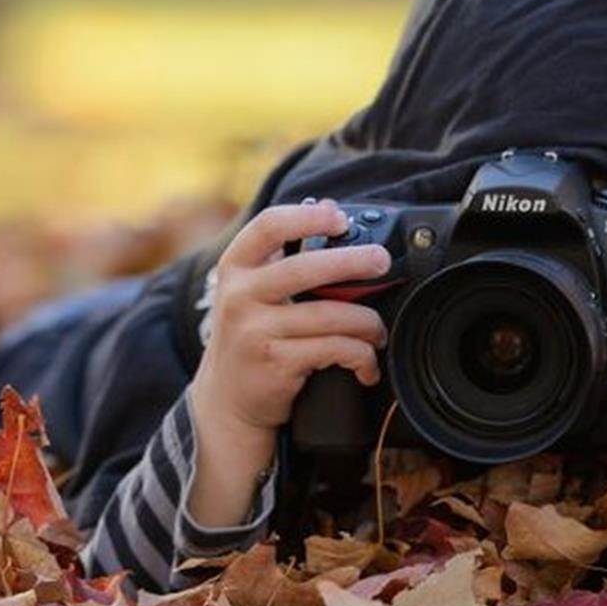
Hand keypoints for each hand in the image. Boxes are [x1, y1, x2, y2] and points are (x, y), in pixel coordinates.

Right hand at [188, 200, 388, 526]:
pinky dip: (361, 355)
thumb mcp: (252, 289)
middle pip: (305, 268)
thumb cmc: (251, 333)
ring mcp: (256, 331)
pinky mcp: (276, 363)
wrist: (226, 399)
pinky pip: (333, 349)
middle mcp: (240, 296)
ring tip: (377, 329)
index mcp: (235, 267)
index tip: (338, 218)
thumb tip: (329, 206)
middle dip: (352, 261)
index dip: (306, 216)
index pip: (267, 226)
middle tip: (381, 261)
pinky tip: (367, 363)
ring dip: (366, 321)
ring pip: (329, 315)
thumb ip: (284, 253)